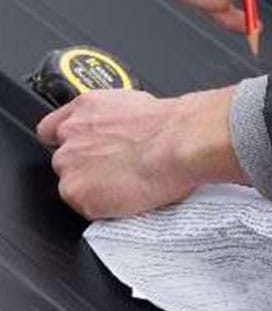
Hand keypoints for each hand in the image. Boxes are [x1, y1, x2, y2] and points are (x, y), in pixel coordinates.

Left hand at [35, 87, 245, 218]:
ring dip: (92, 184)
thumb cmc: (171, 124)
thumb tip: (120, 130)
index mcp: (87, 107)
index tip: (81, 147)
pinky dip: (102, 204)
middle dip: (85, 164)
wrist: (180, 142)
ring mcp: (70, 163)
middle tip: (114, 167)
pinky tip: (125, 194)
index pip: (51, 127)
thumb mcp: (138, 105)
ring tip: (124, 182)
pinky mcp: (76, 192)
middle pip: (64, 157)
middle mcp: (72, 133)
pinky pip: (84, 205)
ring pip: (73, 182)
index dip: (67, 140)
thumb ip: (115, 119)